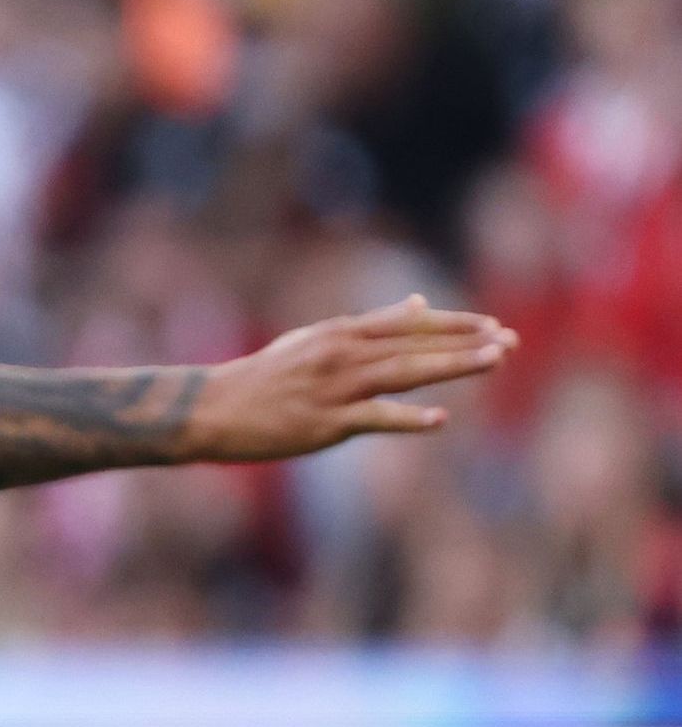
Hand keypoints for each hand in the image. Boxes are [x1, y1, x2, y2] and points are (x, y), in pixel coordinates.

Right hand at [183, 299, 513, 461]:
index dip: (453, 323)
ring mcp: (334, 388)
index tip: (492, 324)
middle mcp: (342, 354)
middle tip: (512, 341)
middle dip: (467, 342)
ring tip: (494, 361)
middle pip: (415, 344)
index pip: (409, 323)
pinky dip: (407, 418)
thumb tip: (419, 304)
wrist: (214, 410)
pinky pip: (374, 418)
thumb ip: (370, 325)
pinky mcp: (325, 422)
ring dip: (452, 365)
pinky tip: (440, 419)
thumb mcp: (316, 340)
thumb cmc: (265, 377)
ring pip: (404, 372)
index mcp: (341, 332)